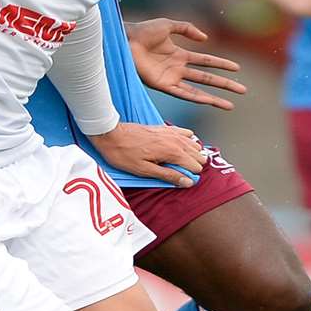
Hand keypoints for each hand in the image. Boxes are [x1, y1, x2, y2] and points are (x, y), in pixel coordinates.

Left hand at [86, 123, 203, 187]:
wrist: (111, 134)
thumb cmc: (124, 153)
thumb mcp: (144, 170)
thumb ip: (168, 175)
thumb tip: (187, 182)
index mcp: (172, 152)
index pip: (196, 166)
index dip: (190, 175)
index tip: (180, 180)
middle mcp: (176, 141)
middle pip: (199, 155)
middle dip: (192, 165)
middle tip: (178, 172)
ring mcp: (171, 133)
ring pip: (194, 144)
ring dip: (191, 154)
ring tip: (178, 162)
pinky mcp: (165, 128)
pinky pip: (185, 133)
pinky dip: (186, 141)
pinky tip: (177, 148)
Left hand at [126, 18, 246, 110]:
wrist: (125, 40)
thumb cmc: (142, 31)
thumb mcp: (168, 25)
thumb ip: (187, 28)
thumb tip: (206, 39)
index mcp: (179, 55)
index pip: (207, 61)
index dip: (222, 64)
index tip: (237, 69)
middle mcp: (177, 69)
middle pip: (207, 79)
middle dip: (225, 85)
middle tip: (242, 91)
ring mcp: (171, 79)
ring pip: (198, 91)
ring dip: (214, 98)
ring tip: (230, 105)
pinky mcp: (161, 85)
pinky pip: (182, 94)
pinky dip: (196, 98)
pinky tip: (208, 102)